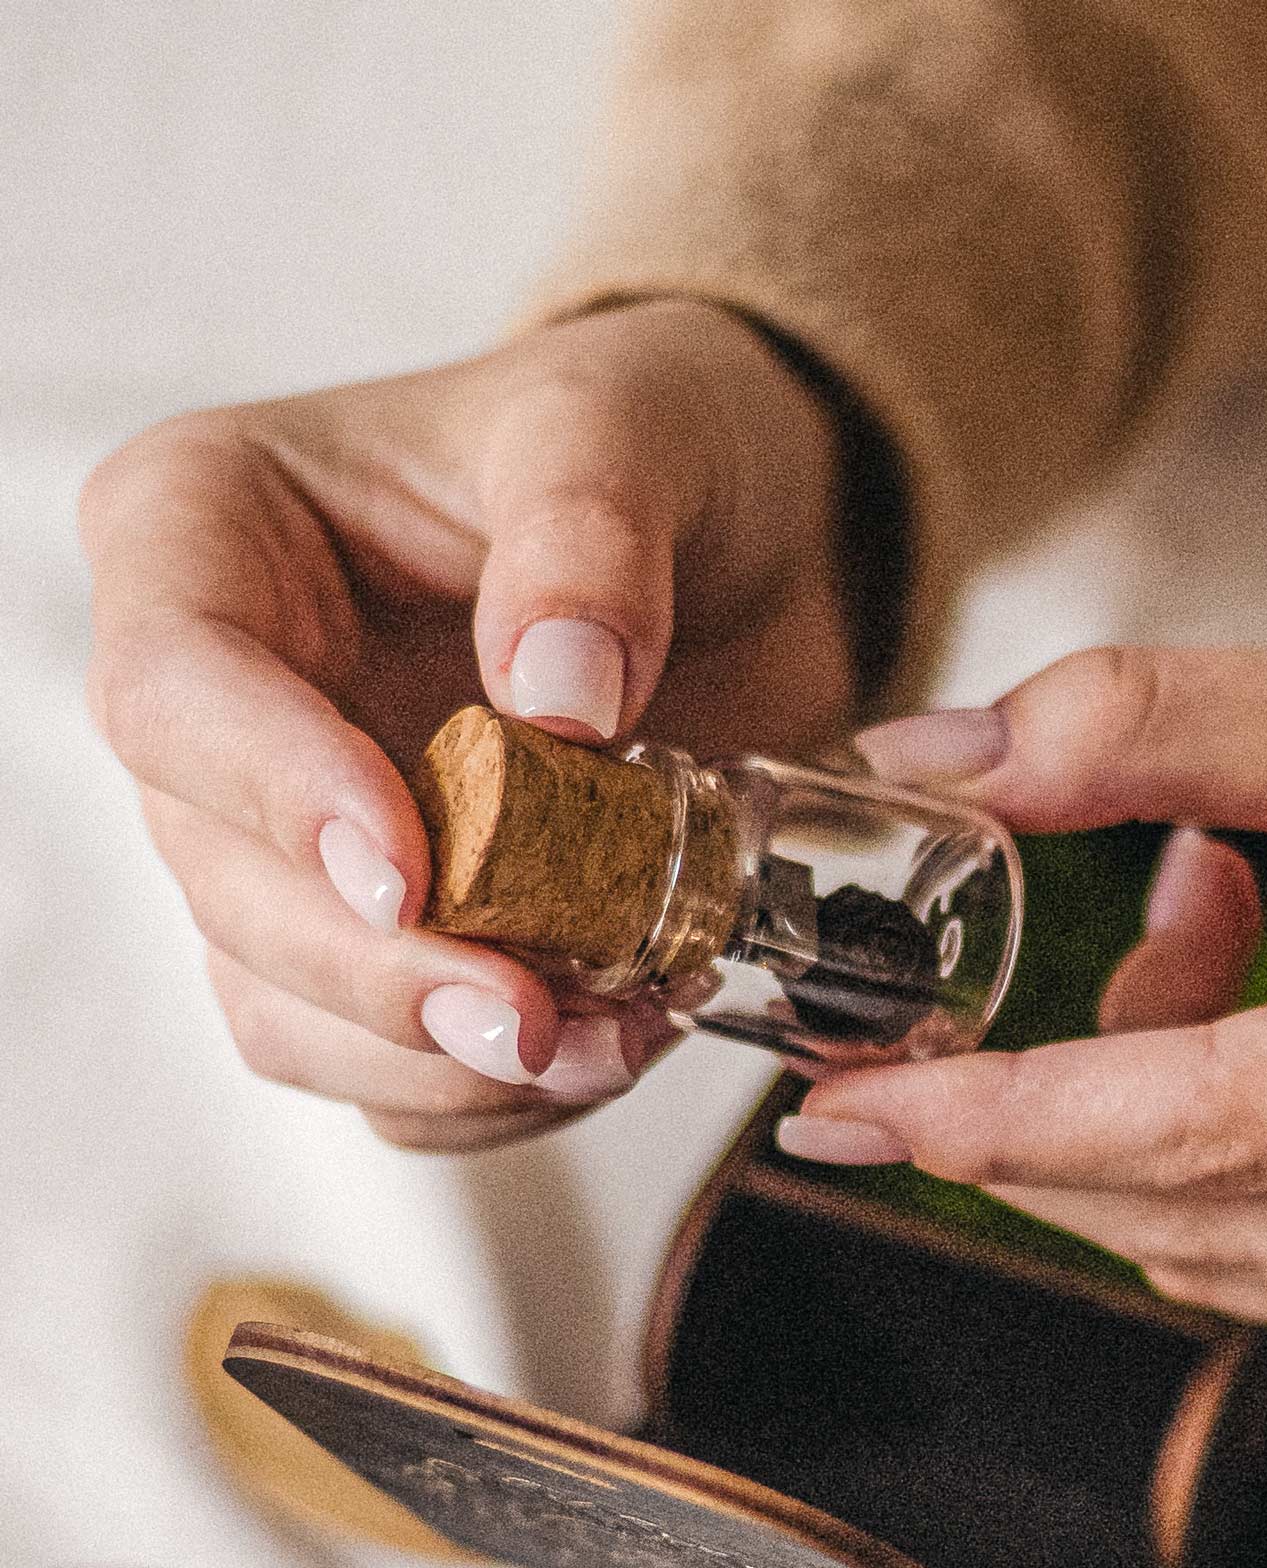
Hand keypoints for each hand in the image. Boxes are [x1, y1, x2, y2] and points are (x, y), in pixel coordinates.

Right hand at [82, 299, 852, 1149]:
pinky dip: (493, 1090)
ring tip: (612, 1043)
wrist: (740, 541)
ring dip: (442, 1064)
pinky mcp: (391, 929)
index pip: (176, 688)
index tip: (408, 877)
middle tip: (534, 1022)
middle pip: (225, 884)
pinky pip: (393, 1061)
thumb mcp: (629, 430)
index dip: (276, 797)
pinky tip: (613, 1049)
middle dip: (379, 980)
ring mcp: (295, 835)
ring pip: (290, 1006)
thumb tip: (557, 699)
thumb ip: (587, 535)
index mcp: (210, 535)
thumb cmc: (648, 442)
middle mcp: (225, 704)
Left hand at [783, 603, 1266, 1395]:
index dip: (1010, 1114)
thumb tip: (943, 760)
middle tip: (1042, 949)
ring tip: (1224, 930)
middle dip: (1062, 1098)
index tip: (850, 1110)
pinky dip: (1232, 1165)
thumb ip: (1162, 727)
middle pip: (1200, 1210)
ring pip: (1229, 1254)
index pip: (1215, 1126)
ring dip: (1152, 1115)